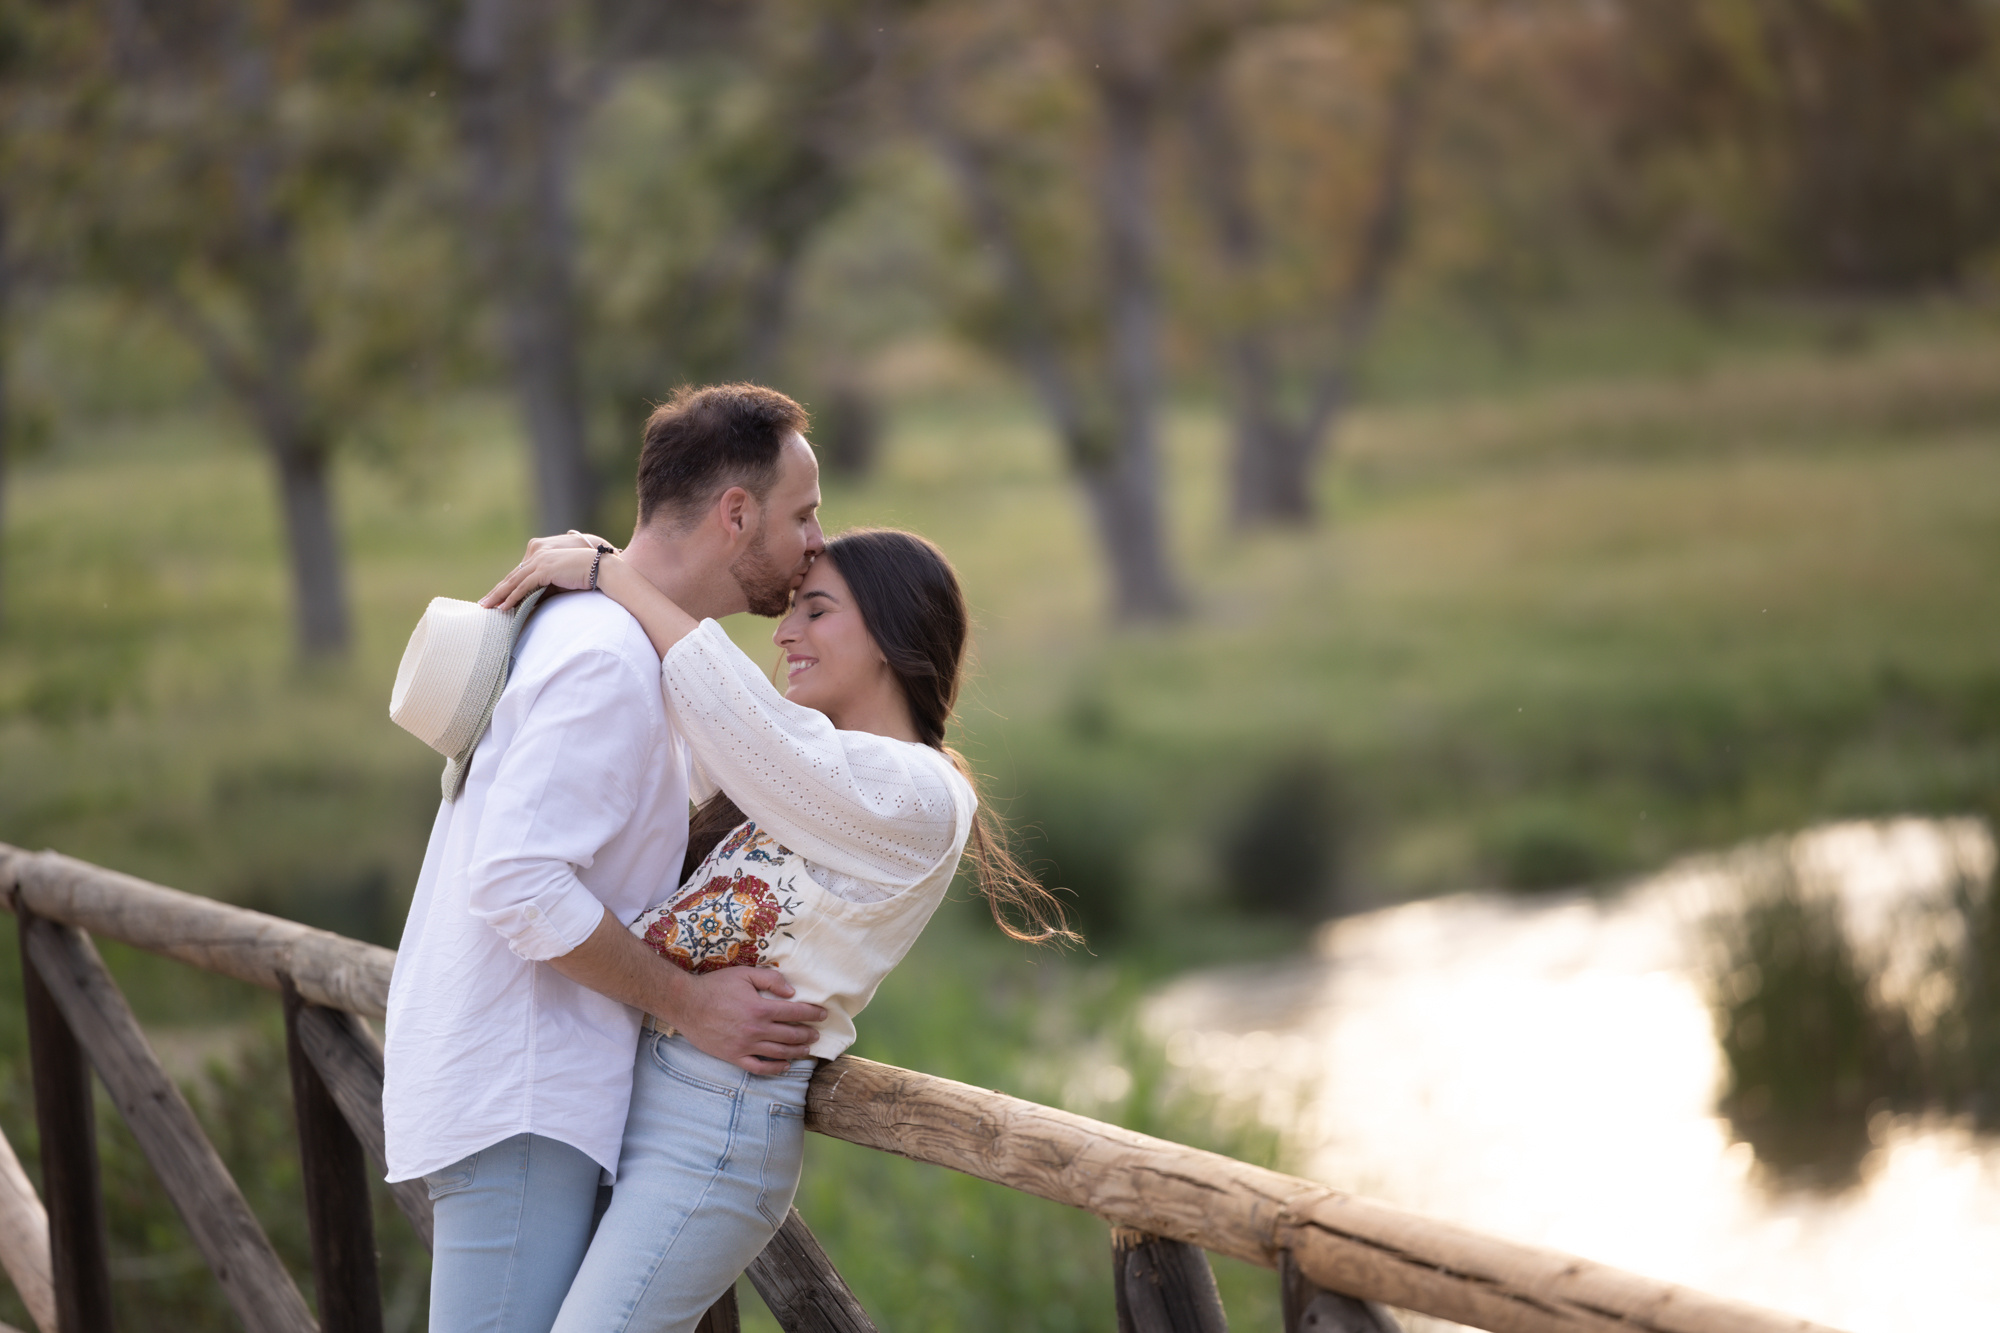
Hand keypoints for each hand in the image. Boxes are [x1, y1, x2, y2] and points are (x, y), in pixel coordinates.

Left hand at [481, 540, 613, 609]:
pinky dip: (512, 597)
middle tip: (483, 604)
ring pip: (513, 582)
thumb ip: (542, 591)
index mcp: (539, 556)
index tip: (494, 598)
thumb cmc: (581, 577)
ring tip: (487, 607)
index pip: (517, 574)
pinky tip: (504, 607)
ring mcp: (539, 562)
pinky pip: (524, 586)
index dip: (504, 587)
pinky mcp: (544, 570)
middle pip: (511, 577)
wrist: (599, 569)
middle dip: (496, 592)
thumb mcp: (557, 584)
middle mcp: (536, 555)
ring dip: (499, 596)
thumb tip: (529, 605)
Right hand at [673, 966, 826, 1073]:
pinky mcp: (733, 1056)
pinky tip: (784, 1066)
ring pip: (779, 1052)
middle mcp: (756, 1030)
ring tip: (806, 1049)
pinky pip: (758, 1067)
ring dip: (797, 1051)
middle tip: (816, 1034)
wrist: (686, 1004)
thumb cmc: (715, 986)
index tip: (823, 1014)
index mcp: (761, 1008)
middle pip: (791, 1035)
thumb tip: (792, 992)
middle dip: (808, 1034)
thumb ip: (770, 979)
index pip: (796, 1013)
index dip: (813, 1013)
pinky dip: (774, 1068)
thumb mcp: (744, 974)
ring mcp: (745, 1045)